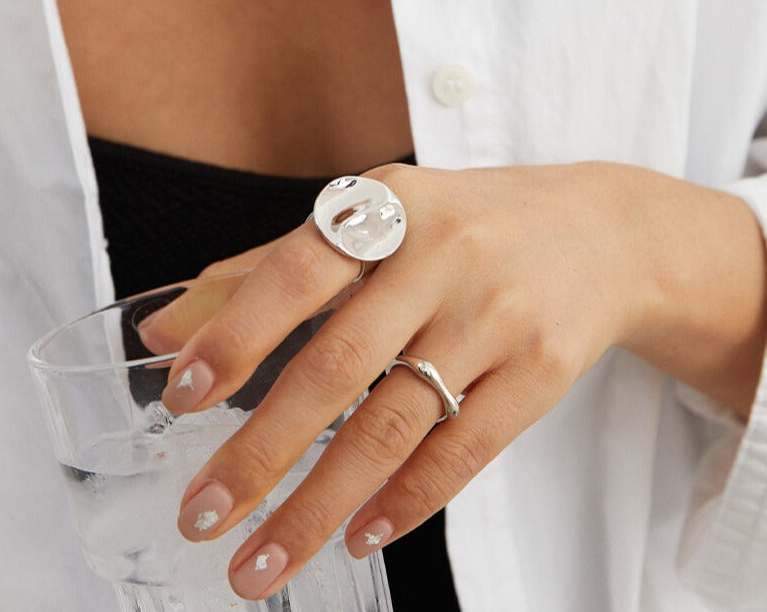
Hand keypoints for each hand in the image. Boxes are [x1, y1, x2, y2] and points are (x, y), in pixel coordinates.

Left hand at [147, 160, 674, 601]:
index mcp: (386, 205)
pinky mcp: (543, 370)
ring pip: (394, 425)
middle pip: (339, 365)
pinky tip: (357, 535)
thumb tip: (161, 327)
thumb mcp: (372, 220)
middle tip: (201, 515)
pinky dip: (405, 501)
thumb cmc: (460, 226)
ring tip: (261, 561)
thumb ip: (268, 269)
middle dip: (262, 451)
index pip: (296, 270)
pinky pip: (464, 450)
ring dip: (319, 505)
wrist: (604, 232)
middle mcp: (440, 255)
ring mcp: (496, 315)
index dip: (236, 332)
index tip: (182, 396)